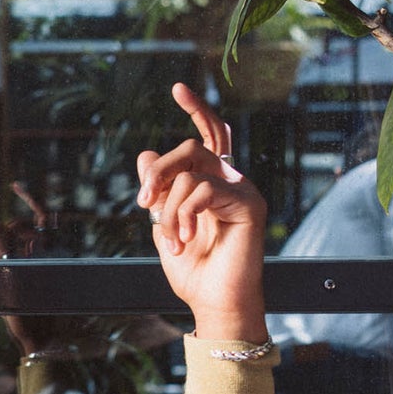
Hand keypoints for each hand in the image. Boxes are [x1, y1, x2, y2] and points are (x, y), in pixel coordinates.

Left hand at [136, 83, 268, 343]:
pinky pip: (203, 189)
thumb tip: (144, 153)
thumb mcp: (164, 226)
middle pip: (191, 148)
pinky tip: (185, 239)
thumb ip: (158, 192)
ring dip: (168, 208)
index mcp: (213, 184)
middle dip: (158, 171)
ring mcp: (242, 190)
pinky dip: (184, 214)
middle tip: (143, 202)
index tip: (177, 89)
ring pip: (191, 171)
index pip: (208, 137)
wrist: (214, 304)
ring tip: (172, 239)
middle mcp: (231, 181)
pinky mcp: (249, 204)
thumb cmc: (194, 271)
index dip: (196, 111)